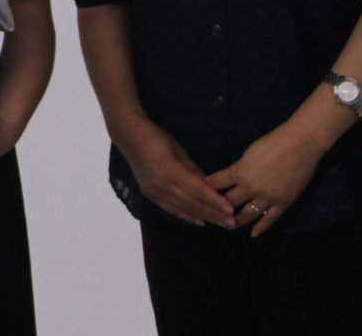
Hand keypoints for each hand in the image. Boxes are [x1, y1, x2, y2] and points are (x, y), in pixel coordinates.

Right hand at [121, 120, 236, 228]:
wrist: (130, 137)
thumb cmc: (157, 138)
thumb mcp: (179, 150)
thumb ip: (194, 170)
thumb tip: (210, 186)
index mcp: (171, 171)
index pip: (198, 190)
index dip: (215, 201)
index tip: (230, 209)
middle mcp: (162, 185)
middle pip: (192, 203)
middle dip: (214, 213)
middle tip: (232, 222)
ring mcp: (154, 192)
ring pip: (183, 209)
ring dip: (204, 217)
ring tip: (221, 224)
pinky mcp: (150, 196)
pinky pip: (172, 210)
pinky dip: (187, 216)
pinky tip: (200, 221)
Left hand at [204, 121, 325, 236]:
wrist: (300, 145)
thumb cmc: (274, 142)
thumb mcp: (250, 152)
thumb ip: (240, 167)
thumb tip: (234, 176)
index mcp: (241, 172)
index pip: (219, 183)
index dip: (209, 188)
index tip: (201, 192)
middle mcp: (252, 188)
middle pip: (230, 202)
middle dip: (220, 207)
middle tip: (212, 213)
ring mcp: (268, 198)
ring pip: (248, 214)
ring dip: (237, 220)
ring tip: (229, 225)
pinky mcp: (283, 203)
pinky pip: (270, 219)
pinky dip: (261, 228)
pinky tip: (253, 234)